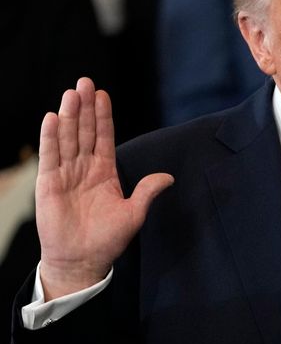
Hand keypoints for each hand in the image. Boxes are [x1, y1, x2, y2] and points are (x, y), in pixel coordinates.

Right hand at [36, 78, 172, 299]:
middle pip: (83, 131)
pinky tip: (52, 118)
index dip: (103, 116)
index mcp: (105, 172)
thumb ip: (147, 192)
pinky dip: (50, 138)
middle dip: (85, 107)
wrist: (82, 261)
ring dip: (68, 116)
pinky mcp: (49, 185)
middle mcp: (84, 168)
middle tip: (85, 82)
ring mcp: (65, 175)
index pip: (103, 137)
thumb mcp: (134, 214)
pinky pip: (50, 157)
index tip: (103, 94)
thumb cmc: (107, 239)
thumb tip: (168, 177)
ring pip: (67, 139)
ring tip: (71, 93)